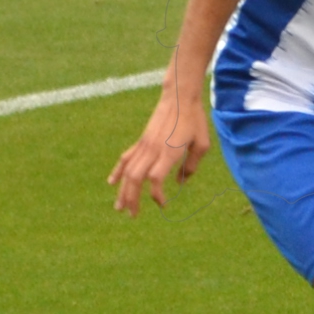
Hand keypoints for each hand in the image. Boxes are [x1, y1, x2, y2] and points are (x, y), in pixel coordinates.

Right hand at [108, 93, 212, 216]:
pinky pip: (126, 158)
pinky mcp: (141, 141)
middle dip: (132, 199)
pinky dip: (118, 171)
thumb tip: (180, 183)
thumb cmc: (194, 120)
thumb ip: (191, 165)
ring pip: (128, 171)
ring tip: (119, 207)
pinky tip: (112, 183)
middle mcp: (153, 150)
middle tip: (133, 215)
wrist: (179, 97)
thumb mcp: (202, 144)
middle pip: (136, 178)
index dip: (156, 195)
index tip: (162, 204)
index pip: (155, 179)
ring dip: (123, 190)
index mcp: (169, 152)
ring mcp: (144, 145)